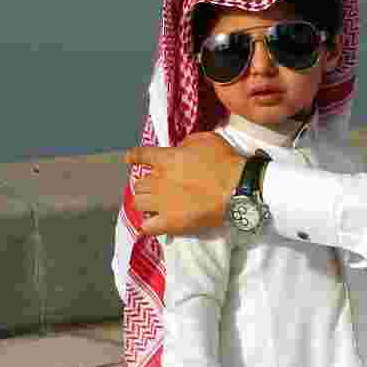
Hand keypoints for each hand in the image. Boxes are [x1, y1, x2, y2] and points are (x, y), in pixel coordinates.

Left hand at [126, 132, 244, 235]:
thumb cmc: (224, 162)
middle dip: (147, 183)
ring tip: (154, 204)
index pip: (141, 156)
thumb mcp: (206, 140)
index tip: (130, 159)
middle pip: (139, 183)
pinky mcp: (169, 222)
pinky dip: (147, 225)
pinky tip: (152, 224)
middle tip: (157, 186)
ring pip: (138, 202)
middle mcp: (158, 181)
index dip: (134, 157)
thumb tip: (180, 148)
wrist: (236, 189)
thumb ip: (187, 143)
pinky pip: (147, 227)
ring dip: (145, 202)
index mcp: (166, 159)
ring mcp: (162, 203)